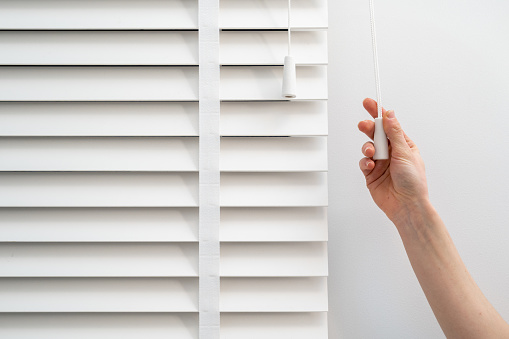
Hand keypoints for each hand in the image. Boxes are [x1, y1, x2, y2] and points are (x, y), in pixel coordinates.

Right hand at [358, 98, 428, 222]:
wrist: (406, 205)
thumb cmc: (413, 182)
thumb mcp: (405, 152)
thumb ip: (394, 133)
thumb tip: (390, 114)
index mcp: (403, 145)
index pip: (389, 125)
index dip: (379, 113)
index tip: (370, 102)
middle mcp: (391, 152)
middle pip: (376, 134)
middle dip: (369, 128)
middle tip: (364, 125)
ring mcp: (381, 163)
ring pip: (368, 147)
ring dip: (368, 148)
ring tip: (372, 153)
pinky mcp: (371, 174)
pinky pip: (364, 162)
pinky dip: (365, 162)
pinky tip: (371, 166)